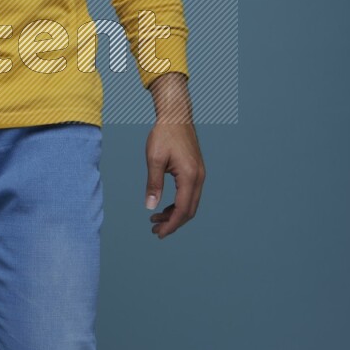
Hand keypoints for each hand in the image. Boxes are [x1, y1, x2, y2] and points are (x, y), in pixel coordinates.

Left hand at [144, 117, 205, 238]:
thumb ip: (153, 184)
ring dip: (175, 214)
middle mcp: (199, 177)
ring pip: (190, 203)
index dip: (171, 225)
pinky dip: (178, 203)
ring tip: (156, 219)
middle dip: (173, 223)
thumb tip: (150, 207)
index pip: (182, 210)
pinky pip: (190, 193)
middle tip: (155, 230)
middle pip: (189, 210)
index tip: (158, 233)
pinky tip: (165, 204)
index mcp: (190, 176)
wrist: (176, 115)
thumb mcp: (154, 159)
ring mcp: (200, 174)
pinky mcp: (196, 170)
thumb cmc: (164, 134)